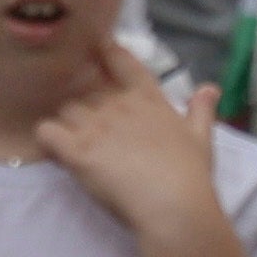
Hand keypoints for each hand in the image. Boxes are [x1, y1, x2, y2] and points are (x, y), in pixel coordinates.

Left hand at [32, 61, 226, 247]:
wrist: (175, 207)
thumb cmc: (191, 175)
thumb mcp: (202, 139)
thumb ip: (201, 111)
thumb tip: (210, 88)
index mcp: (147, 100)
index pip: (120, 61)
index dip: (104, 51)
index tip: (94, 49)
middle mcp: (117, 105)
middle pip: (85, 92)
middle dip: (84, 108)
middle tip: (89, 131)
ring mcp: (94, 126)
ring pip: (64, 110)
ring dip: (66, 124)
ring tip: (72, 145)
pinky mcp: (76, 150)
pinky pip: (46, 132)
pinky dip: (46, 140)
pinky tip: (55, 152)